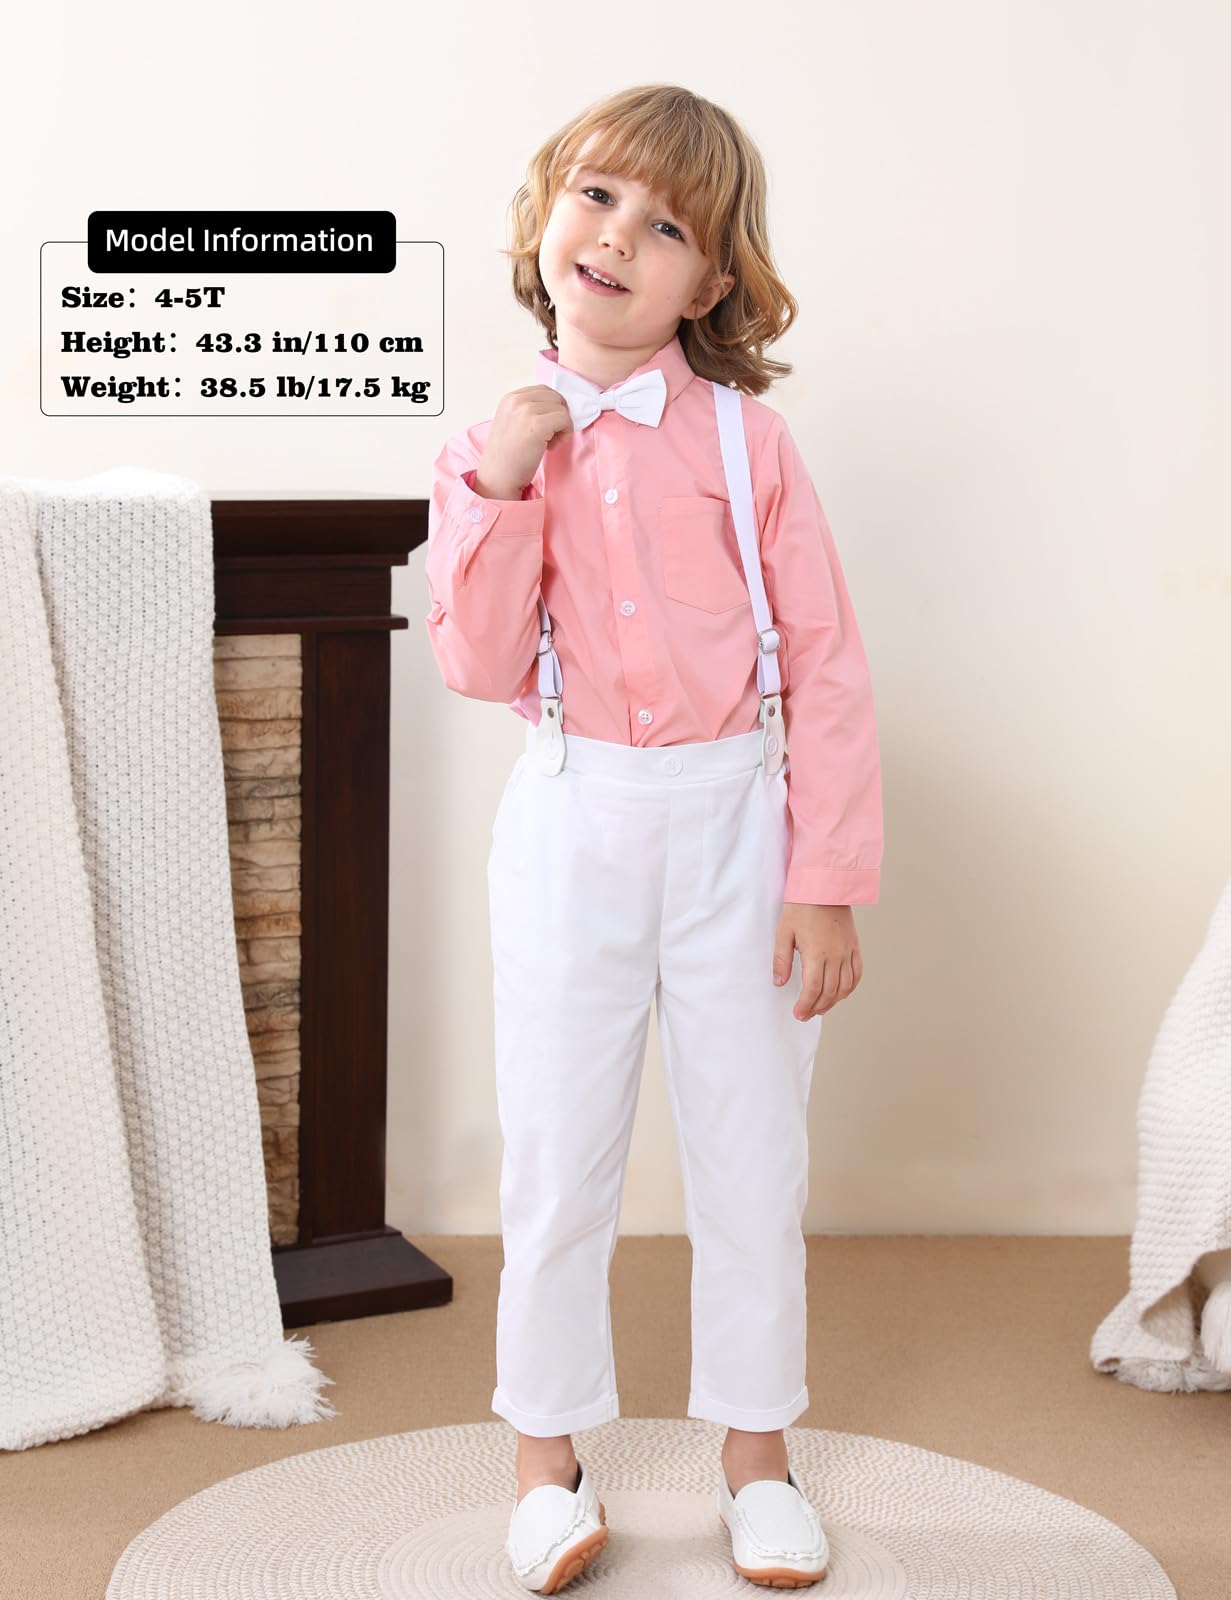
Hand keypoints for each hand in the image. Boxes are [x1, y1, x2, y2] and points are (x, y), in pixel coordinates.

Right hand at [474, 385, 573, 498]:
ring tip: (548, 443)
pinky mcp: (537, 424)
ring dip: (562, 427)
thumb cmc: (507, 457)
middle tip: (549, 437)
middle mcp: (516, 400)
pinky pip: (565, 419)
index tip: (545, 428)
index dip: (551, 409)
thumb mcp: (512, 423)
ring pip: (562, 408)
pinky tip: (550, 447)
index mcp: (509, 398)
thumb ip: (528, 411)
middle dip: (558, 416)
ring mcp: (526, 410)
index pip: (544, 391)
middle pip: (555, 397)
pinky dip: (565, 434)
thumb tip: (557, 407)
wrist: (497, 478)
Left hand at [773, 903, 861, 1020]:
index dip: (806, 1005)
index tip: (798, 1013)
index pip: (813, 989)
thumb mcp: (784, 932)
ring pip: (845, 986)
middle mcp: (835, 956)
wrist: (825, 886)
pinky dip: (850, 987)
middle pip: (830, 991)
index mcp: (816, 953)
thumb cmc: (801, 907)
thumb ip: (781, 960)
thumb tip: (780, 983)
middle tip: (805, 1014)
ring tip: (820, 1007)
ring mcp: (847, 951)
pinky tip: (841, 994)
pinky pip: (857, 973)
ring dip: (833, 1001)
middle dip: (817, 1007)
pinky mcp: (854, 946)